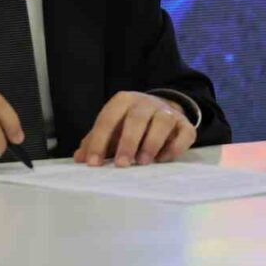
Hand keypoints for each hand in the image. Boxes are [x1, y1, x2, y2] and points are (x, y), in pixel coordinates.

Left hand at [74, 91, 196, 166]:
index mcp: (123, 101)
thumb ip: (95, 142)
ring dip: (152, 143)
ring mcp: (168, 112)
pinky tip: (163, 159)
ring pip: (162, 122)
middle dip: (128, 142)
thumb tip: (80, 158)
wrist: (163, 111)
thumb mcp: (112, 129)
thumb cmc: (130, 124)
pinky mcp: (185, 125)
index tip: (93, 163)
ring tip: (143, 162)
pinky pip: (184, 133)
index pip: (108, 118)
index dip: (99, 141)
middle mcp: (146, 103)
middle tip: (121, 164)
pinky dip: (175, 147)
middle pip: (137, 118)